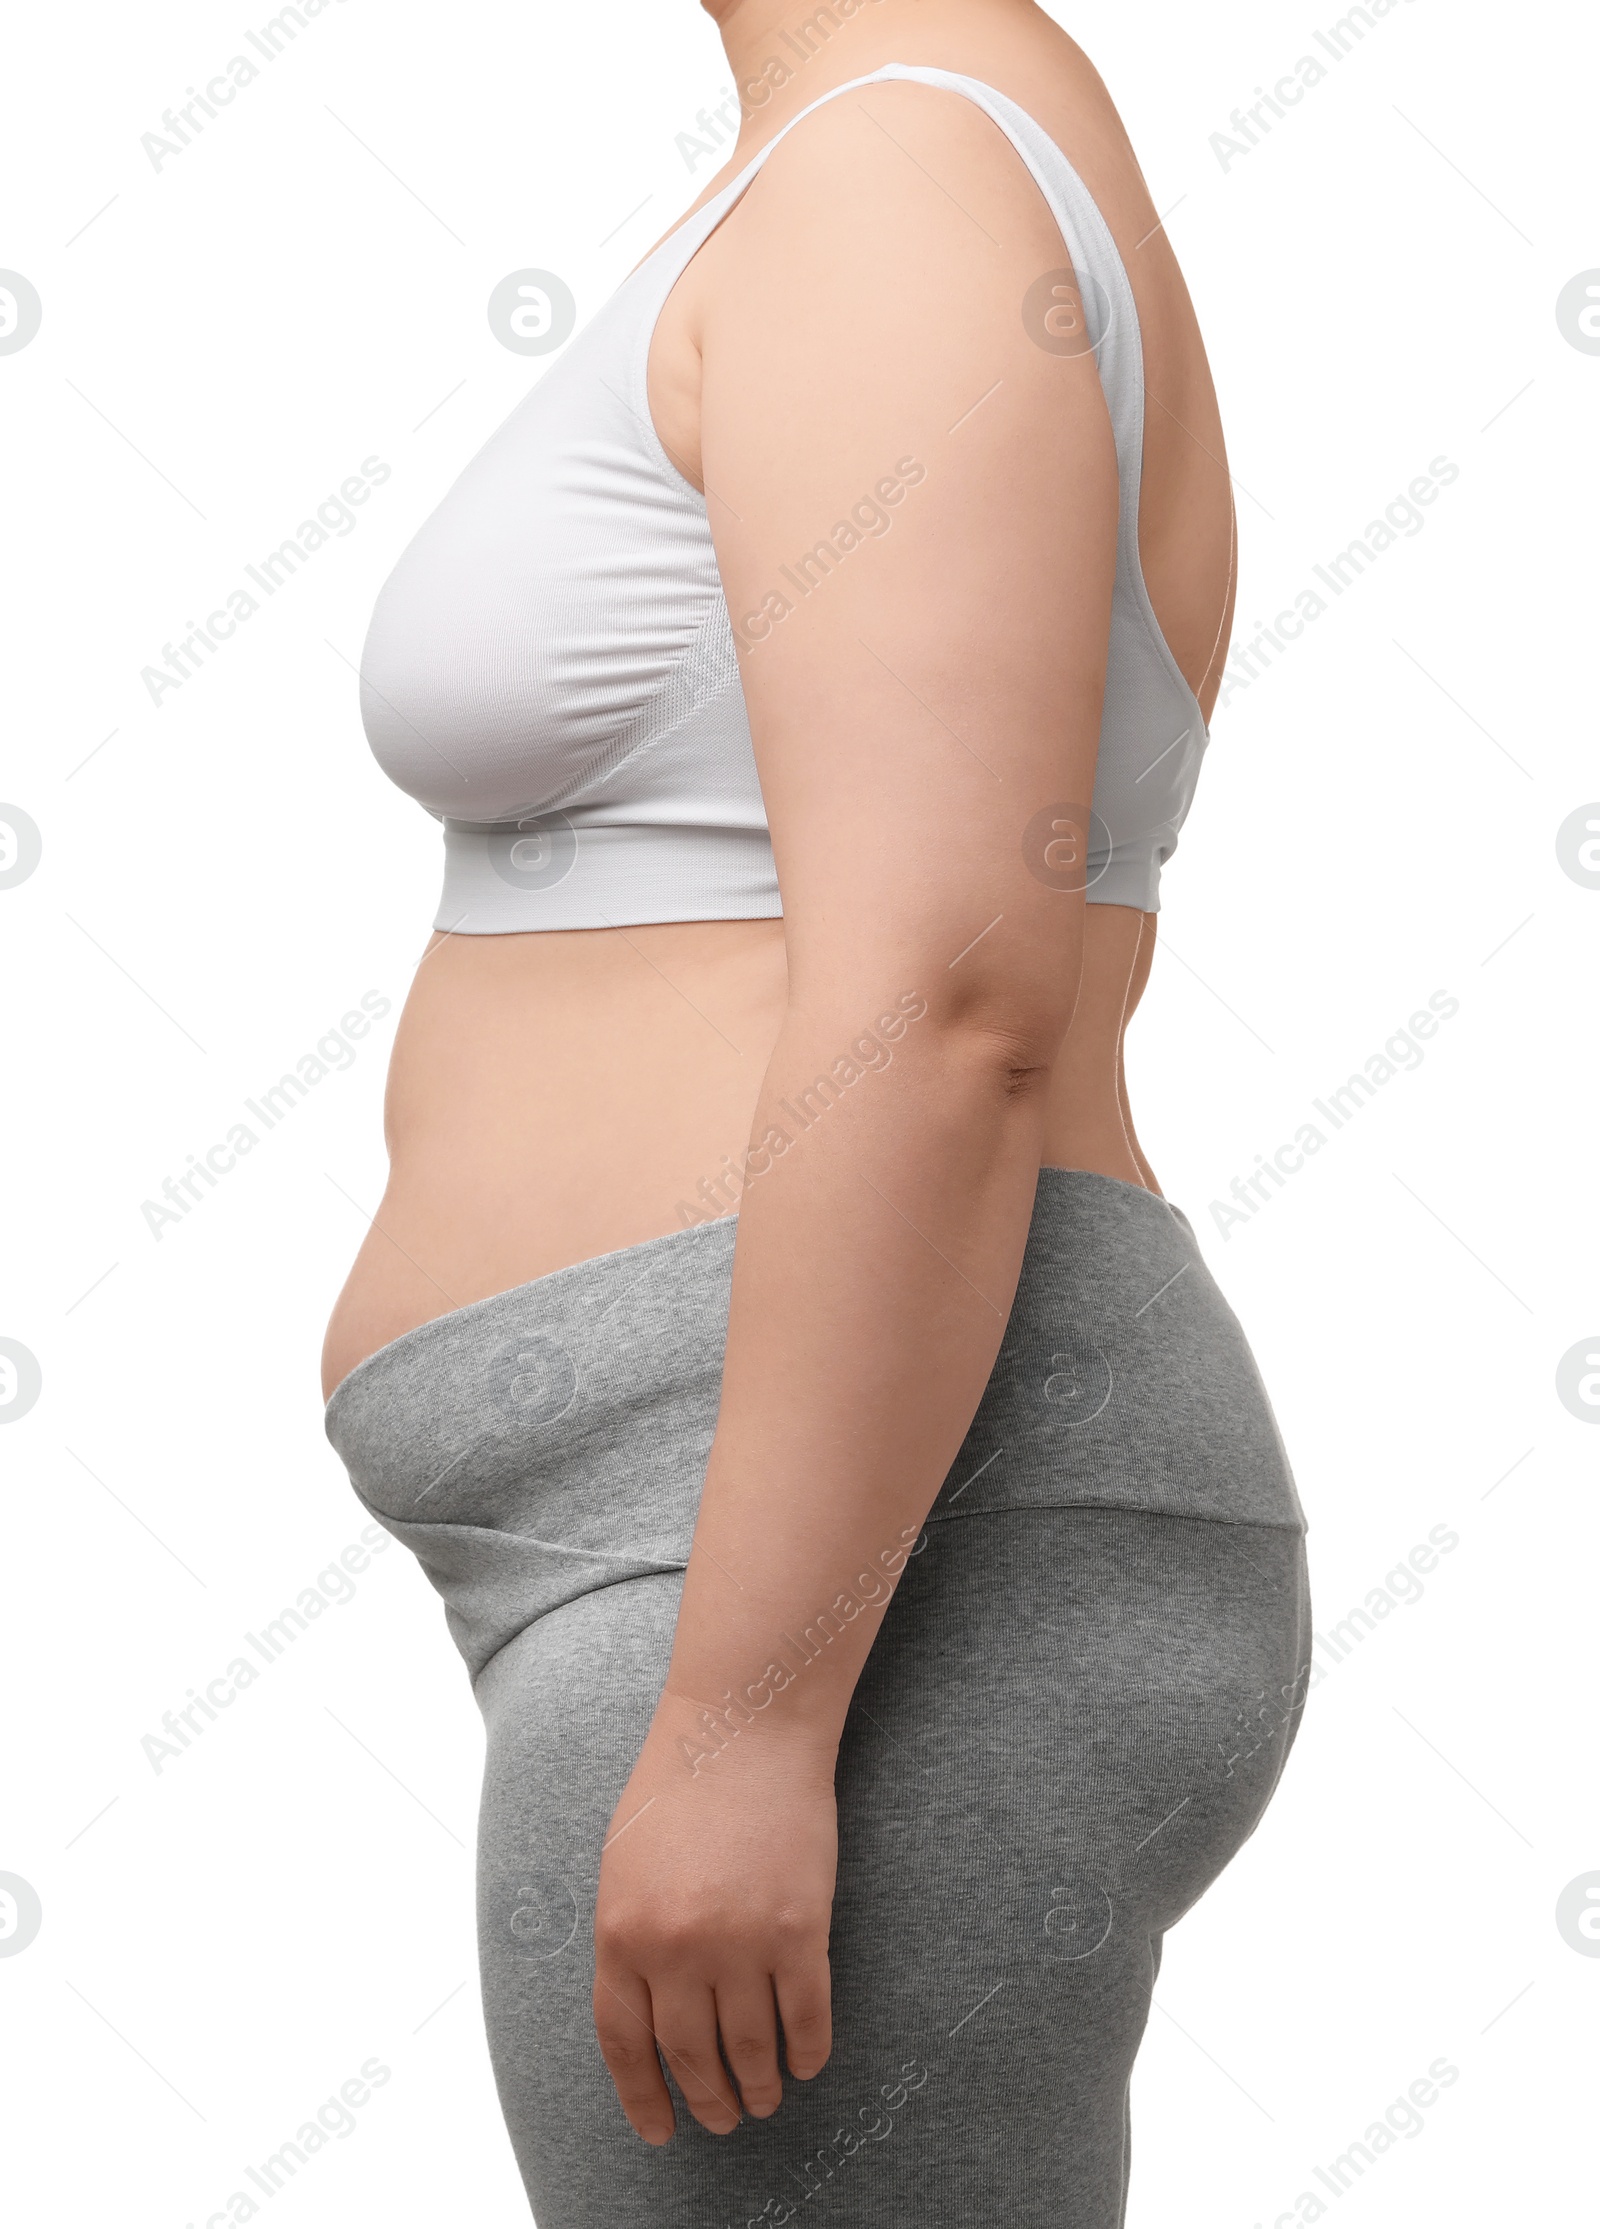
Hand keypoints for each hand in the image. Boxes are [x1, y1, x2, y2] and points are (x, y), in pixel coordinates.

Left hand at [593, 1690, 838, 2141]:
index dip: (644, 2097)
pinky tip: (808, 2062)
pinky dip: (809, 2052)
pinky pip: (807, 2019)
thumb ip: (629, 1939)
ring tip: (767, 2098)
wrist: (744, 1727)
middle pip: (691, 2055)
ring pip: (751, 2049)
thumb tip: (645, 2015)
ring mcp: (740, 1943)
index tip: (661, 2130)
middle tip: (726, 2118)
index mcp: (620, 1932)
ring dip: (760, 2085)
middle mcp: (675, 1949)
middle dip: (710, 2099)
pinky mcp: (800, 1931)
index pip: (626, 2044)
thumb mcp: (624, 1865)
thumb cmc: (681, 1787)